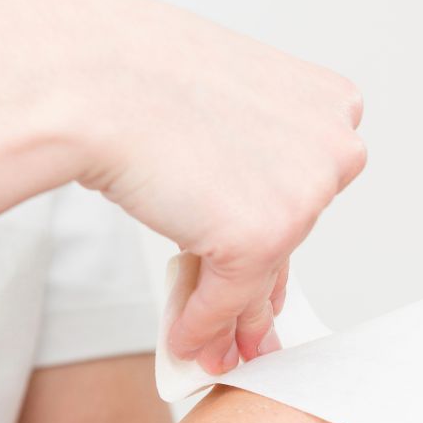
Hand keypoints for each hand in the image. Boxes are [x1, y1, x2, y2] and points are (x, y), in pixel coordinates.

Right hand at [48, 0, 365, 372]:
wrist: (92, 80)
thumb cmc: (139, 74)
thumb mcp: (221, 109)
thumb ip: (249, 164)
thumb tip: (247, 225)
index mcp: (328, 104)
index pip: (305, 189)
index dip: (279, 233)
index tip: (267, 266)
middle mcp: (330, 150)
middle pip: (290, 237)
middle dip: (260, 286)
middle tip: (244, 325)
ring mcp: (300, 197)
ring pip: (262, 275)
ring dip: (234, 319)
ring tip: (214, 347)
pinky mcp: (260, 240)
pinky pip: (230, 300)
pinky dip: (205, 325)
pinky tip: (185, 338)